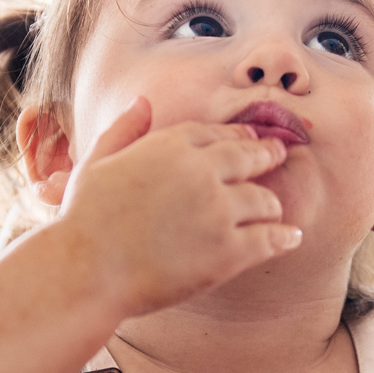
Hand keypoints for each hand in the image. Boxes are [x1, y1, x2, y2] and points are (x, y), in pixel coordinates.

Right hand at [43, 96, 302, 316]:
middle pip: (250, 157)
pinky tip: (290, 238)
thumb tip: (143, 101)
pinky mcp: (228, 252)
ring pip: (265, 200)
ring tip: (275, 212)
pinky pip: (270, 239)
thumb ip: (124, 129)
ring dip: (271, 206)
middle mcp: (201, 172)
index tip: (250, 141)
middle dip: (268, 156)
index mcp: (169, 146)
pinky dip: (283, 238)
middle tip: (279, 156)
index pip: (217, 134)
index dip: (237, 137)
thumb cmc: (83, 221)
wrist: (85, 271)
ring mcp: (218, 211)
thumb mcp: (96, 163)